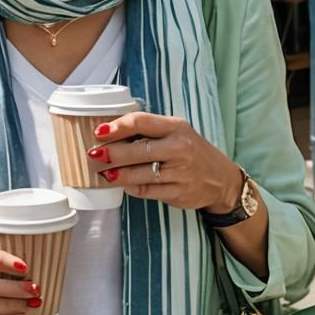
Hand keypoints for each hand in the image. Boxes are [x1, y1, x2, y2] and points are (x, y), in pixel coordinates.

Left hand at [86, 111, 242, 212]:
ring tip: (103, 173)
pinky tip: (123, 184)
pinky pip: (147, 190)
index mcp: (176, 127)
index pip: (141, 122)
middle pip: (137, 149)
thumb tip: (111, 132)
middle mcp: (179, 148)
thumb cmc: (191, 150)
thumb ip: (150, 130)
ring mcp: (179, 172)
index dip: (117, 127)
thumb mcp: (177, 131)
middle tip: (93, 155)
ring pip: (139, 173)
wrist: (221, 179)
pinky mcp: (178, 193)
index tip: (99, 132)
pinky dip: (132, 187)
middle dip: (111, 153)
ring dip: (117, 174)